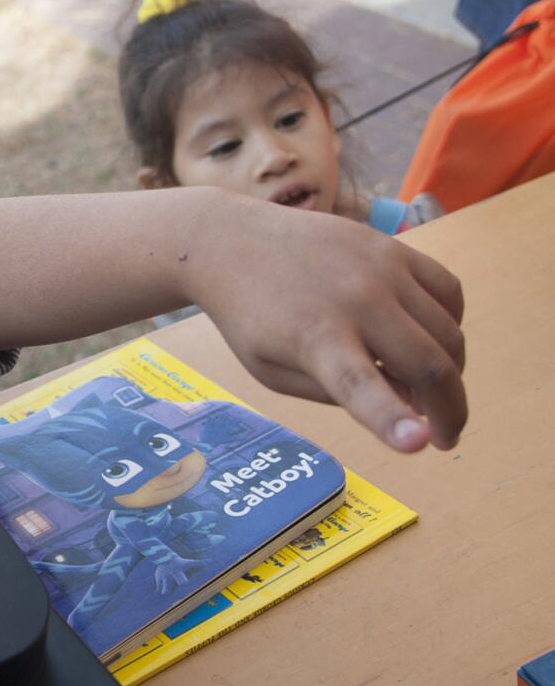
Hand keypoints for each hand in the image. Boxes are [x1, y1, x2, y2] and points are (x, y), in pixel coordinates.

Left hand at [184, 194, 465, 452]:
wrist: (232, 242)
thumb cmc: (250, 317)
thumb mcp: (274, 372)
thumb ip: (338, 392)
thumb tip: (412, 400)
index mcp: (314, 339)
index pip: (360, 385)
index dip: (393, 418)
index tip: (423, 443)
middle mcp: (355, 300)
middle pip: (430, 365)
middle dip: (451, 413)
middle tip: (445, 437)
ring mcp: (380, 268)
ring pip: (449, 331)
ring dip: (451, 372)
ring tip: (430, 389)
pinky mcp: (391, 246)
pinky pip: (448, 290)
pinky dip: (451, 322)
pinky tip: (428, 337)